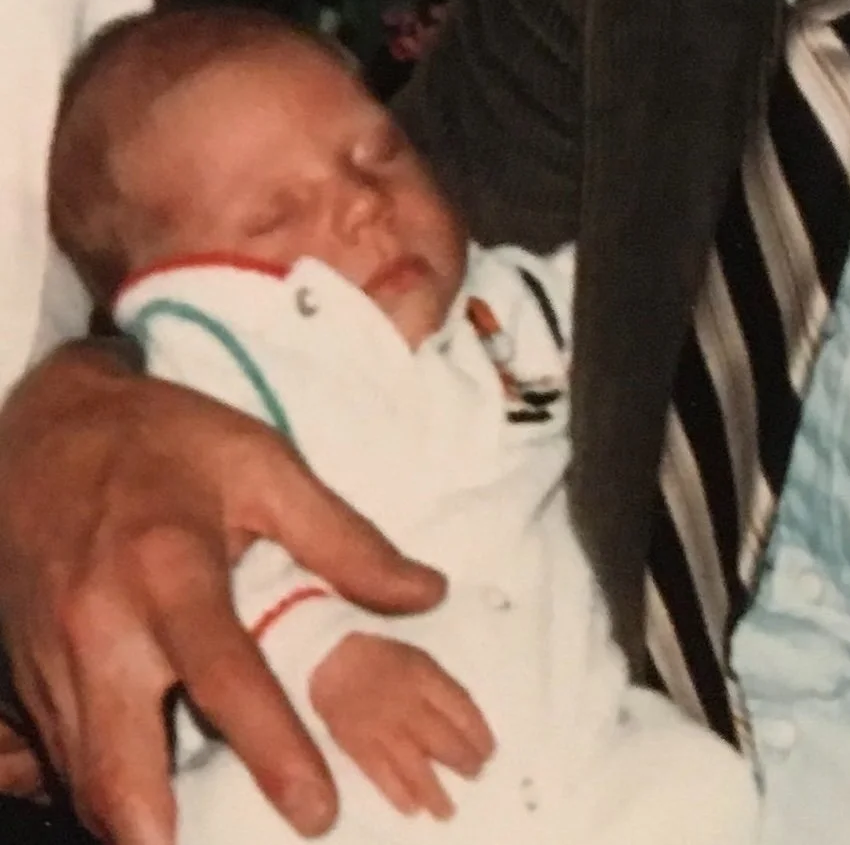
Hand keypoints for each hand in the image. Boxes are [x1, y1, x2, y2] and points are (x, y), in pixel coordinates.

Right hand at [0, 345, 445, 844]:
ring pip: (87, 781)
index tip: (318, 811)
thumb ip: (343, 538)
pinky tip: (149, 803)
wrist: (45, 428)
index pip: (224, 679)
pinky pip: (62, 757)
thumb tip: (427, 595)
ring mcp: (48, 659)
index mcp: (168, 569)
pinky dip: (104, 789)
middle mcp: (97, 627)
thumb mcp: (262, 463)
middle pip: (120, 770)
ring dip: (136, 822)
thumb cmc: (165, 441)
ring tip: (197, 840)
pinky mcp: (21, 675)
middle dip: (162, 837)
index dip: (273, 751)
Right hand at [310, 633, 494, 818]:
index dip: (479, 734)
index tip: (489, 750)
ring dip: (435, 792)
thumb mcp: (420, 659)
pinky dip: (398, 794)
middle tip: (476, 773)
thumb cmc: (383, 658)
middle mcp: (408, 706)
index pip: (462, 710)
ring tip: (448, 810)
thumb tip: (464, 720)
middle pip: (443, 741)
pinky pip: (381, 775)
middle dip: (464, 762)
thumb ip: (441, 688)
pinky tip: (413, 809)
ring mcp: (382, 729)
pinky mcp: (358, 747)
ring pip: (415, 767)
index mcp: (425, 679)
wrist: (332, 659)